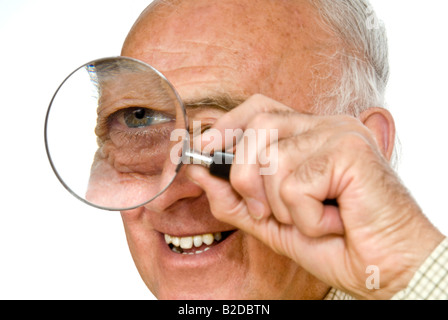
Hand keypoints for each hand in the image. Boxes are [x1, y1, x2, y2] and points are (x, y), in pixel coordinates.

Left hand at [186, 94, 443, 298]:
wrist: (386, 269)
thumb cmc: (337, 244)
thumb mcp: (273, 223)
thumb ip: (235, 198)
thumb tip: (198, 172)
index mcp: (310, 136)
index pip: (259, 109)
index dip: (227, 125)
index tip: (204, 147)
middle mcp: (326, 127)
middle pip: (258, 128)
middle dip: (246, 178)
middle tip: (269, 212)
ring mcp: (340, 134)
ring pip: (272, 159)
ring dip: (283, 206)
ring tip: (315, 219)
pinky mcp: (351, 150)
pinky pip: (296, 182)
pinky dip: (306, 217)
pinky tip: (333, 221)